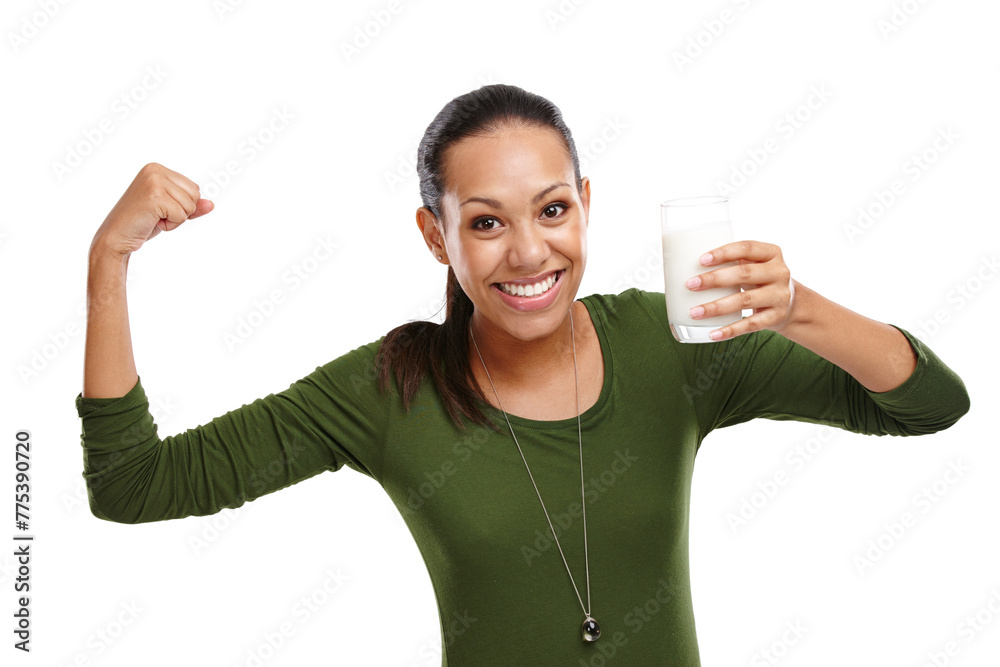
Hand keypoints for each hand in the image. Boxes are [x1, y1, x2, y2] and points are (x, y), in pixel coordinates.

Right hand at [91, 162, 213, 256]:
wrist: (116, 237)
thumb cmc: (142, 222)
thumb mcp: (170, 211)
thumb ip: (191, 206)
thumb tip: (211, 204)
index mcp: (157, 169)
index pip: (194, 188)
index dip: (183, 205)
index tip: (160, 208)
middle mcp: (155, 171)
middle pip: (195, 195)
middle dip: (182, 211)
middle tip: (157, 214)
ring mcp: (154, 182)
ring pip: (190, 206)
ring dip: (175, 219)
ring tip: (154, 218)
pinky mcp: (155, 197)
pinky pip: (181, 215)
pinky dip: (170, 225)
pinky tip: (152, 222)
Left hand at [685, 240, 794, 340]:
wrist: (791, 303)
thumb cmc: (759, 278)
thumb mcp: (753, 264)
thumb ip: (731, 261)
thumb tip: (684, 266)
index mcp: (771, 252)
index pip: (747, 248)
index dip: (724, 252)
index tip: (701, 260)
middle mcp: (779, 272)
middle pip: (744, 274)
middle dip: (714, 279)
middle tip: (690, 285)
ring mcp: (780, 295)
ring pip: (745, 301)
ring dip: (716, 307)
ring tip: (694, 312)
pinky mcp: (777, 317)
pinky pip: (751, 325)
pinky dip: (730, 330)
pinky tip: (713, 334)